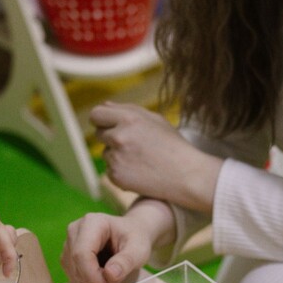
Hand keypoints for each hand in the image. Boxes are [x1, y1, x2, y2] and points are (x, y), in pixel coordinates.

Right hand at [61, 202, 173, 282]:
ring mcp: (69, 242)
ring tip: (109, 279)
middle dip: (92, 281)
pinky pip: (71, 274)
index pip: (82, 253)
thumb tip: (110, 274)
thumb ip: (126, 261)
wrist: (132, 232)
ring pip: (71, 271)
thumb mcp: (138, 250)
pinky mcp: (68, 254)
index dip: (92, 276)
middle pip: (75, 263)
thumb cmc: (135, 238)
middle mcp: (76, 230)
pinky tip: (100, 280)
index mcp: (92, 223)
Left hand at [92, 102, 220, 211]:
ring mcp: (116, 158)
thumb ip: (127, 110)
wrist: (186, 175)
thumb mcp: (155, 120)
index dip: (101, 120)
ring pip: (105, 153)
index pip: (96, 114)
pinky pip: (110, 170)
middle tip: (131, 144)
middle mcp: (119, 137)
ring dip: (117, 155)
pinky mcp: (116, 176)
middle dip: (110, 137)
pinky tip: (139, 172)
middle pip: (98, 134)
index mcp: (128, 118)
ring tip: (140, 159)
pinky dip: (121, 171)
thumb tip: (104, 106)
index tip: (106, 125)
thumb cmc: (172, 145)